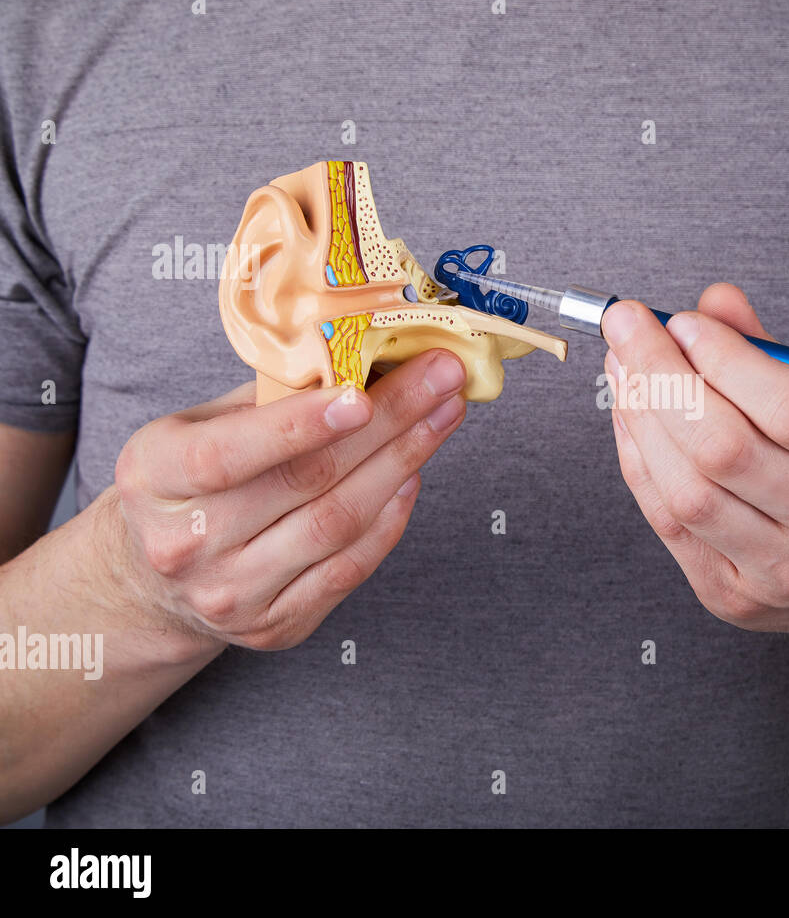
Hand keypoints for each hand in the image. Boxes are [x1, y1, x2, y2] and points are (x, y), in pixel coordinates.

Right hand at [110, 349, 466, 652]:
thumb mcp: (199, 425)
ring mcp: (231, 594)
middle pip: (306, 481)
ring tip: (443, 415)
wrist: (157, 581)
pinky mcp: (276, 626)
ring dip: (404, 462)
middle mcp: (186, 544)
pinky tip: (414, 472)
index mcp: (153, 478)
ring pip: (339, 523)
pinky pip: (351, 567)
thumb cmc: (192, 481)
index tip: (362, 396)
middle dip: (388, 422)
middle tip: (441, 378)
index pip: (227, 454)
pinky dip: (392, 516)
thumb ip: (270, 395)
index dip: (299, 426)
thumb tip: (363, 353)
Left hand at [602, 284, 788, 652]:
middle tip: (627, 326)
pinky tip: (629, 417)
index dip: (725, 359)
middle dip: (662, 377)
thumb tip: (713, 302)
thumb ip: (779, 354)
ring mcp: (782, 572)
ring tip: (623, 367)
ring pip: (688, 491)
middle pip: (725, 450)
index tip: (684, 320)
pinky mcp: (733, 598)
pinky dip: (640, 462)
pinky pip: (668, 524)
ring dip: (641, 417)